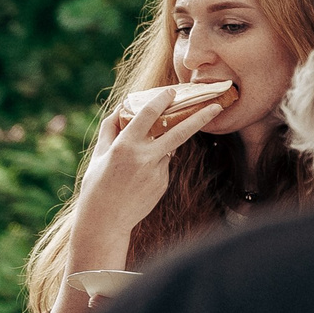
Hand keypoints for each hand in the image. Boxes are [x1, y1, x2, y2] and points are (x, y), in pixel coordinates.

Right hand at [71, 85, 221, 247]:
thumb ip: (110, 129)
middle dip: (201, 117)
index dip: (162, 99)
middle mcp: (144, 156)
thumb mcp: (98, 155)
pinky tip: (138, 181)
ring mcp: (157, 171)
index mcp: (125, 146)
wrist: (105, 221)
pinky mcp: (163, 183)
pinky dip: (155, 165)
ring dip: (161, 146)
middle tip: (217, 106)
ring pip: (168, 149)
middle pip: (180, 131)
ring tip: (138, 162)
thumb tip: (120, 108)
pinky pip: (164, 165)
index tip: (172, 91)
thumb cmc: (96, 186)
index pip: (149, 114)